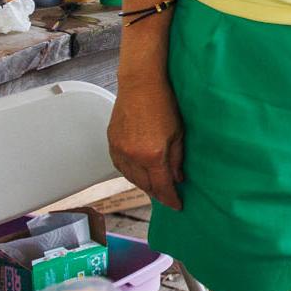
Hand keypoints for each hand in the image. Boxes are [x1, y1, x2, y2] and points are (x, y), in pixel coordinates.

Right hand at [108, 72, 184, 210]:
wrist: (141, 84)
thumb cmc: (164, 103)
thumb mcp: (178, 133)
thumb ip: (178, 159)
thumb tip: (178, 178)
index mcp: (151, 155)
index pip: (161, 186)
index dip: (170, 199)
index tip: (177, 206)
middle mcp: (132, 157)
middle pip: (144, 185)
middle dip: (157, 193)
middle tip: (168, 197)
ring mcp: (118, 150)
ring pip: (130, 178)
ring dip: (143, 184)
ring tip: (155, 186)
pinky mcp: (111, 142)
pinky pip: (120, 166)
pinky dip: (130, 173)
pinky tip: (139, 172)